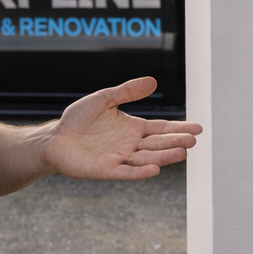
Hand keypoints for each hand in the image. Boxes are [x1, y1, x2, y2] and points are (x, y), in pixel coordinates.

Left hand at [43, 77, 201, 179]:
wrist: (56, 139)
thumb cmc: (79, 120)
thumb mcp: (104, 99)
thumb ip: (127, 92)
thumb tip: (153, 81)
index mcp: (134, 129)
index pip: (161, 129)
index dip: (178, 128)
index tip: (197, 128)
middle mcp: (131, 145)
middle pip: (158, 144)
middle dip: (175, 142)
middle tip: (193, 140)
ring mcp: (121, 159)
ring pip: (147, 159)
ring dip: (164, 157)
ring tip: (182, 152)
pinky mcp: (107, 170)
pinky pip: (126, 172)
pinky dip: (140, 172)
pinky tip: (154, 170)